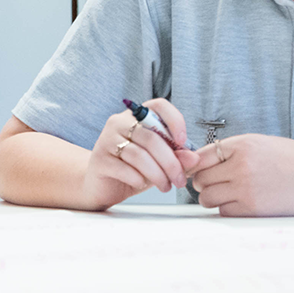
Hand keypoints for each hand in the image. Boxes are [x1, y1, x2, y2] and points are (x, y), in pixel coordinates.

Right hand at [80, 98, 201, 209]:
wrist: (101, 184)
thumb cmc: (132, 169)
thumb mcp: (159, 162)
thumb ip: (177, 158)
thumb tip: (194, 157)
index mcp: (136, 116)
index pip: (158, 106)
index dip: (175, 120)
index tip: (183, 141)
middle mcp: (119, 122)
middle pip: (152, 137)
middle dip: (171, 163)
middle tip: (179, 180)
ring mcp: (107, 139)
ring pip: (139, 155)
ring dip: (158, 175)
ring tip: (164, 186)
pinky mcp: (100, 159)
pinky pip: (125, 169)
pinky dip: (139, 180)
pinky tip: (141, 184)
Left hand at [188, 134, 293, 215]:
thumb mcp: (261, 144)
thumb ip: (232, 151)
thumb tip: (200, 162)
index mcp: (242, 145)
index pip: (200, 156)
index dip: (195, 166)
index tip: (195, 171)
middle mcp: (241, 166)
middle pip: (200, 179)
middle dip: (205, 183)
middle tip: (218, 183)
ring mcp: (246, 189)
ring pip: (207, 198)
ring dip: (214, 198)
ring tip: (230, 194)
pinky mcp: (253, 210)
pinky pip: (224, 212)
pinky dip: (229, 210)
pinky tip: (244, 203)